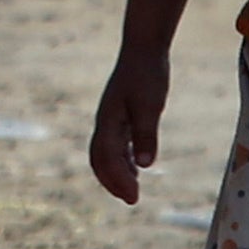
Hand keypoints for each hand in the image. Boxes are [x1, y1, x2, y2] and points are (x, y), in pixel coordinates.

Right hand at [88, 57, 160, 208]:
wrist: (144, 49)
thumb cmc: (147, 74)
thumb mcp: (150, 105)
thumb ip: (146, 134)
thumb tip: (145, 165)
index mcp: (108, 121)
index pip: (106, 158)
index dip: (117, 180)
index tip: (134, 197)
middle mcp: (105, 122)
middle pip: (99, 159)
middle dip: (112, 182)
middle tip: (132, 200)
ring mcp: (111, 119)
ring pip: (105, 153)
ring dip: (116, 174)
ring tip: (133, 191)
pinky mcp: (120, 116)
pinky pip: (115, 145)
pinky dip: (123, 162)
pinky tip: (137, 169)